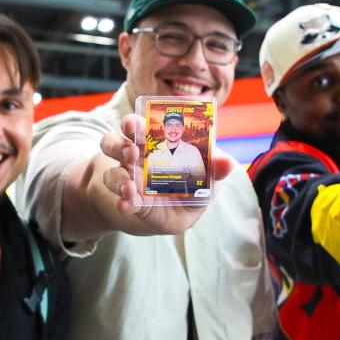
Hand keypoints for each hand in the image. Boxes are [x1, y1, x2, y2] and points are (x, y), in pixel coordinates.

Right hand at [96, 113, 232, 232]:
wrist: (168, 216)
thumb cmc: (188, 192)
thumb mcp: (205, 184)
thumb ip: (214, 173)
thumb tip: (227, 162)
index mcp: (157, 142)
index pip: (140, 126)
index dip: (134, 123)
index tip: (133, 124)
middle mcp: (137, 154)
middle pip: (120, 139)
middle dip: (122, 143)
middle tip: (132, 151)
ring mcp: (126, 174)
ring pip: (111, 170)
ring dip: (118, 175)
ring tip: (130, 186)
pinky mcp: (123, 197)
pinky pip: (116, 195)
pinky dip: (122, 200)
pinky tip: (127, 205)